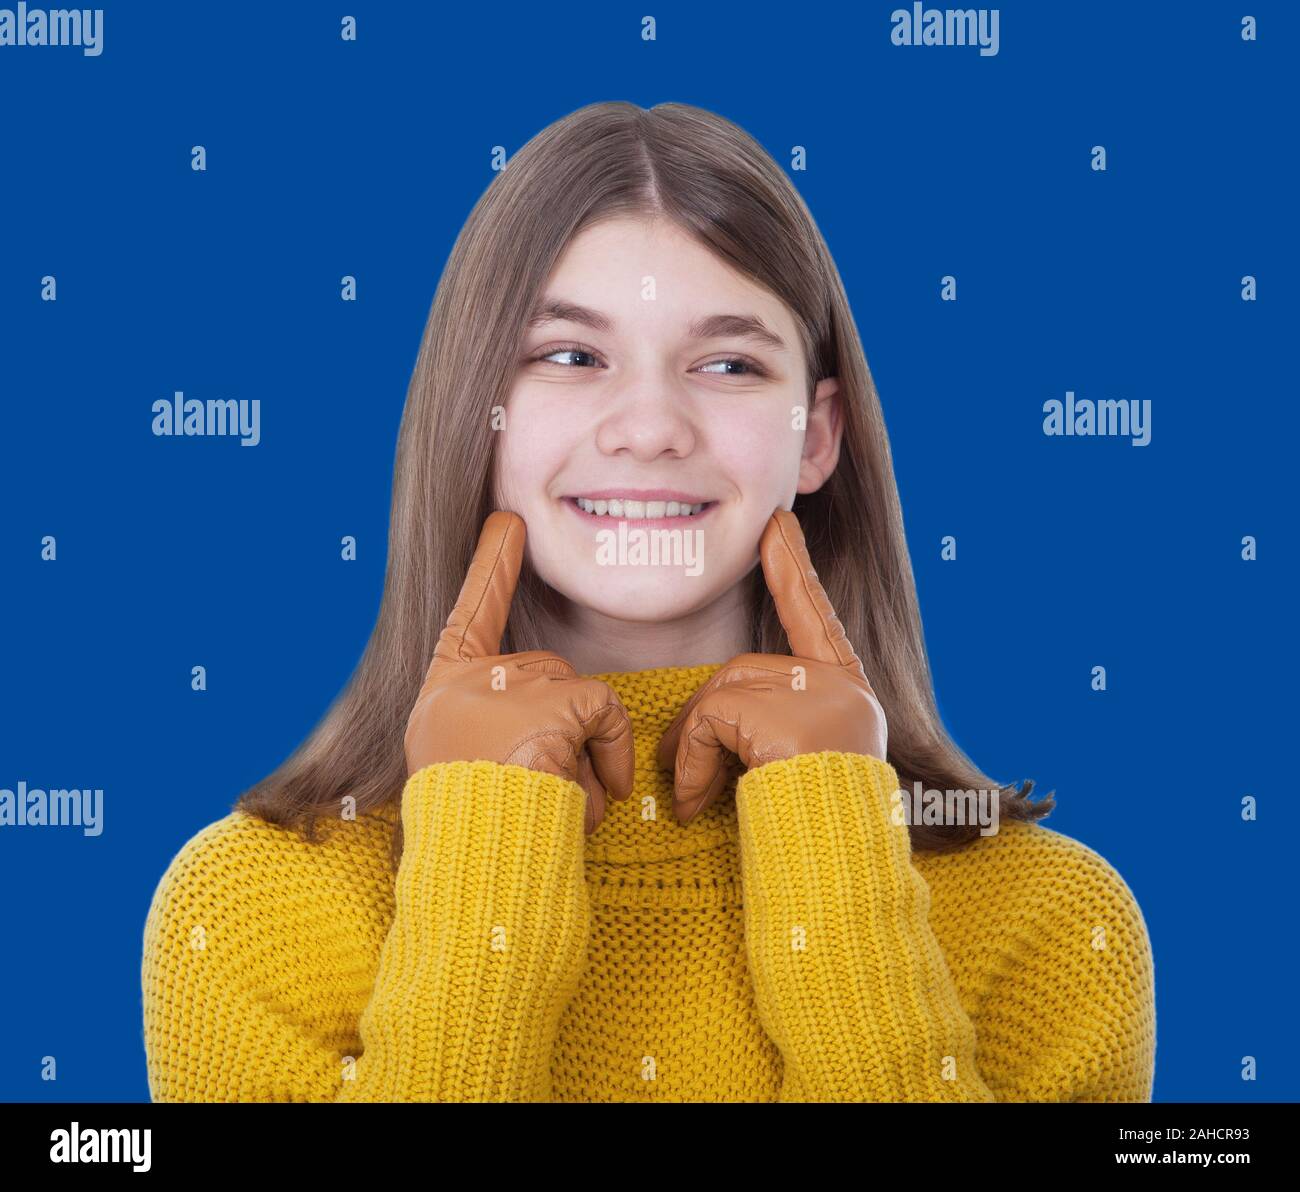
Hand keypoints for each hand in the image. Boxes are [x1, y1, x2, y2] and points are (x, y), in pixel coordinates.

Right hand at [404, 510, 635, 833]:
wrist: (476, 869)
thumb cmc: (476, 833)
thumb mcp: (468, 771)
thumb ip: (499, 727)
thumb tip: (565, 712)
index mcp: (440, 693)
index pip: (469, 615)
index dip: (491, 567)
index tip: (508, 523)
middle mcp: (464, 681)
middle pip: (548, 675)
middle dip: (564, 730)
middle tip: (538, 788)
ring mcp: (505, 686)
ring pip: (578, 700)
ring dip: (580, 756)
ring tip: (545, 802)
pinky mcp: (549, 702)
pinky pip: (605, 713)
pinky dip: (609, 753)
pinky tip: (587, 792)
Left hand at [656, 507, 887, 823]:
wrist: (835, 874)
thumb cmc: (813, 832)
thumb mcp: (796, 766)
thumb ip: (769, 723)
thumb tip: (709, 717)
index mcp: (851, 692)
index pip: (814, 616)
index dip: (792, 570)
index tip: (776, 524)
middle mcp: (844, 686)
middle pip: (743, 671)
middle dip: (704, 721)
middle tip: (684, 777)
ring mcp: (821, 697)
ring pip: (722, 693)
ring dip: (694, 747)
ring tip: (692, 799)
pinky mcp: (789, 717)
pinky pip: (712, 720)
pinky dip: (689, 760)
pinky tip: (693, 803)